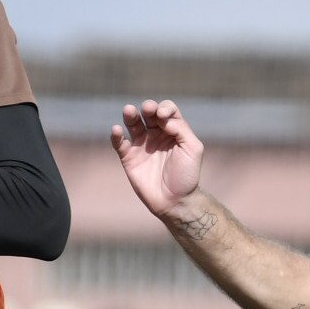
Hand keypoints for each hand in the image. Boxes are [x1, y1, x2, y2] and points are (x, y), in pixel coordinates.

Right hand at [111, 101, 207, 219]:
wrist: (175, 201)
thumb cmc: (187, 175)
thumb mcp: (193, 149)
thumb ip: (181, 129)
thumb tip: (164, 119)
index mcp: (173, 130)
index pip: (167, 110)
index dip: (165, 108)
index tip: (164, 118)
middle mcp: (157, 134)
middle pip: (149, 113)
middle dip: (148, 107)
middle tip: (148, 109)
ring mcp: (142, 145)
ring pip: (133, 124)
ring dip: (130, 115)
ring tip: (129, 110)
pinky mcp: (129, 158)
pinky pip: (120, 143)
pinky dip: (116, 136)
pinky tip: (116, 130)